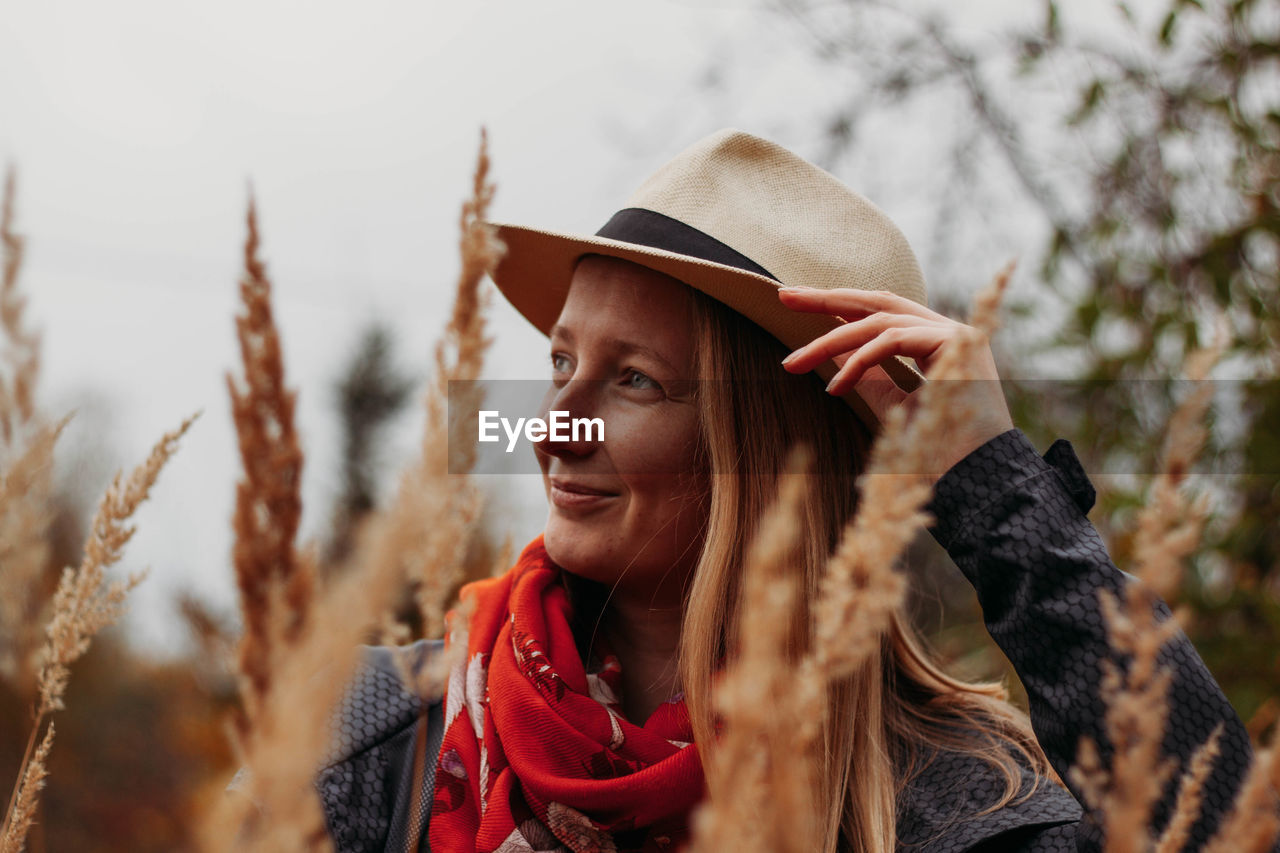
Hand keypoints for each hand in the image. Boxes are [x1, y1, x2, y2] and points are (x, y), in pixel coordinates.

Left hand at [777, 286, 1013, 472]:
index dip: (837, 305)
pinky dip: (860, 360)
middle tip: (783, 296)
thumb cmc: (936, 445)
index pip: (878, 311)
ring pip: (878, 322)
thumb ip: (867, 372)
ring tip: (794, 363)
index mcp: (930, 339)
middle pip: (876, 301)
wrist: (975, 473)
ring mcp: (952, 332)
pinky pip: (893, 340)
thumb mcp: (891, 402)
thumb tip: (833, 349)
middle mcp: (942, 329)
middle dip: (826, 299)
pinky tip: (835, 385)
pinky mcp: (954, 341)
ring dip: (830, 342)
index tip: (793, 300)